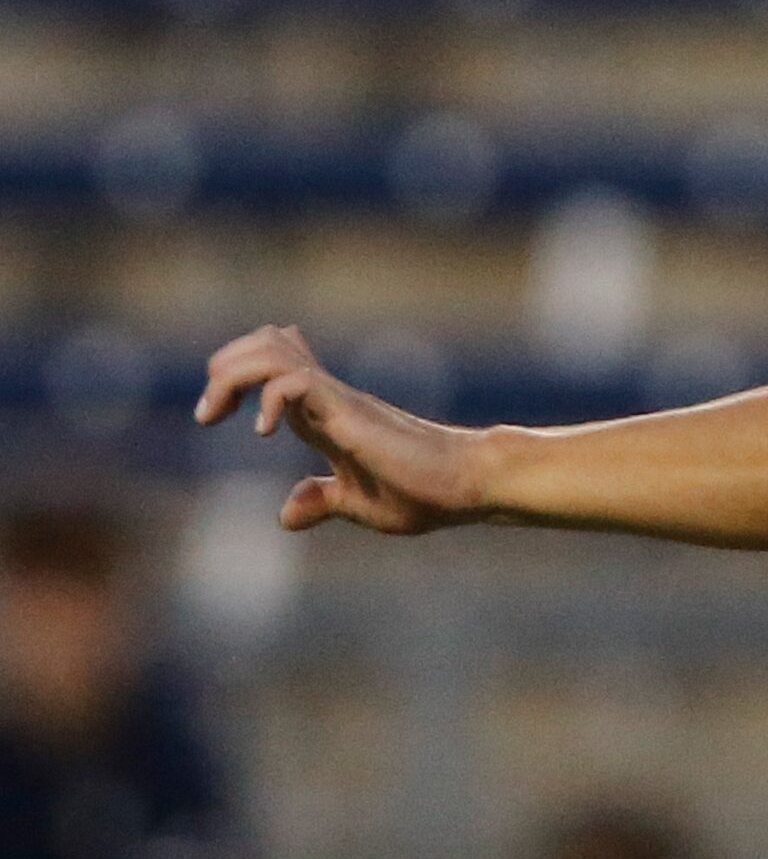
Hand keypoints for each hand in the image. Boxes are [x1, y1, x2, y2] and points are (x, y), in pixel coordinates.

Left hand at [196, 325, 486, 535]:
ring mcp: (340, 400)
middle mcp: (329, 398)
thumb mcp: (361, 503)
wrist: (468, 483)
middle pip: (267, 345)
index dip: (234, 376)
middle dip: (223, 369)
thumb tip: (285, 513)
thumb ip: (324, 501)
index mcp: (327, 416)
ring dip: (233, 374)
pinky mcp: (351, 411)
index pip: (276, 364)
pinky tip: (263, 432)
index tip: (212, 414)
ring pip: (273, 351)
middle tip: (207, 415)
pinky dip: (267, 397)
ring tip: (217, 412)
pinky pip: (296, 381)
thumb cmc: (426, 493)